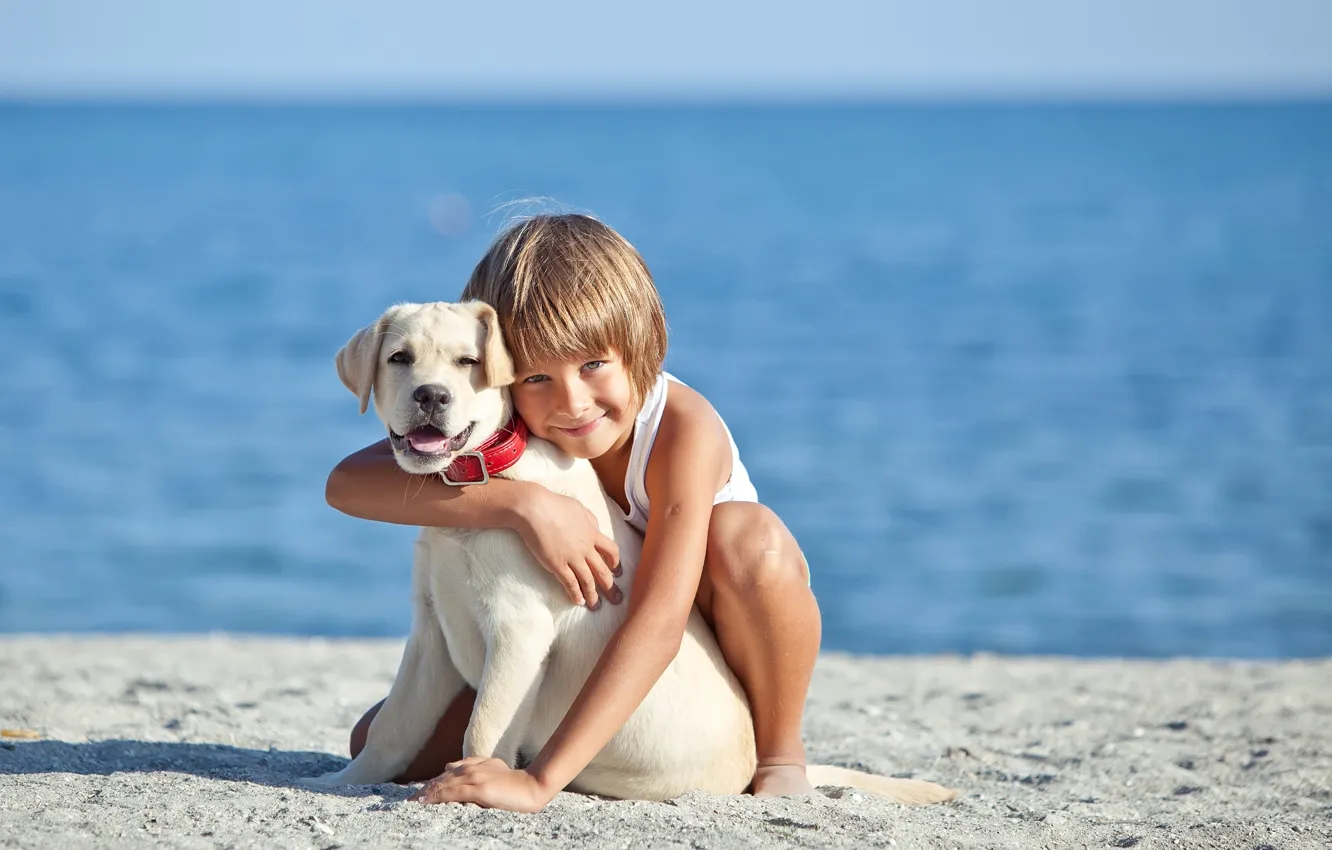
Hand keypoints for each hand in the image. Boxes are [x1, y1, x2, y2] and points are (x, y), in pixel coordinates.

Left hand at [409, 757, 553, 811]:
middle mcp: (470, 769)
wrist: (532, 786)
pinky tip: (427, 802)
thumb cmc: (514, 782)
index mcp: (473, 765)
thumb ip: (472, 765)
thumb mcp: (492, 768)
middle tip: (408, 802)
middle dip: (423, 791)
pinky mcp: (479, 788)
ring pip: (443, 785)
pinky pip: (452, 793)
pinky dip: (437, 797)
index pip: (445, 775)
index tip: (417, 794)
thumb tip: (449, 766)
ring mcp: (474, 777)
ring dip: (425, 795)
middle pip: (440, 780)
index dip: (430, 785)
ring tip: (412, 804)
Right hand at [514, 486, 622, 608]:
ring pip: (588, 580)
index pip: (612, 551)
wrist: (534, 508)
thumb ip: (590, 519)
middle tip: (617, 599)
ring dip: (593, 595)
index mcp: (592, 533)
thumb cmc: (554, 504)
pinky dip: (576, 594)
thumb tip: (596, 528)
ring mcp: (572, 557)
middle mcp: (585, 547)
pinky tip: (578, 602)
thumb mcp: (578, 508)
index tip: (617, 572)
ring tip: (596, 606)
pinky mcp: (557, 564)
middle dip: (611, 587)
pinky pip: (570, 583)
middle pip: (603, 570)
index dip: (616, 563)